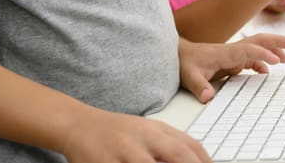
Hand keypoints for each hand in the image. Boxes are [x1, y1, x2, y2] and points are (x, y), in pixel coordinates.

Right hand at [61, 107, 209, 162]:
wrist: (79, 124)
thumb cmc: (118, 132)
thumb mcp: (149, 132)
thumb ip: (173, 145)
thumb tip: (201, 160)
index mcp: (156, 130)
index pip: (190, 147)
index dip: (205, 162)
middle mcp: (142, 139)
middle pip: (177, 156)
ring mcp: (123, 152)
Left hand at [178, 34, 284, 101]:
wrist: (177, 54)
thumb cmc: (183, 63)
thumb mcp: (189, 76)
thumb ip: (199, 86)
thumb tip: (207, 97)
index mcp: (225, 53)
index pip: (249, 50)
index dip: (263, 54)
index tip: (277, 61)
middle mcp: (232, 51)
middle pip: (259, 41)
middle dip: (277, 42)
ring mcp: (232, 54)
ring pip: (257, 47)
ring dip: (273, 49)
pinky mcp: (231, 60)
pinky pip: (251, 58)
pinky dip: (262, 61)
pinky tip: (267, 71)